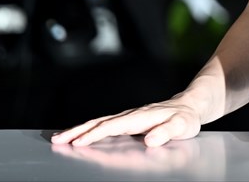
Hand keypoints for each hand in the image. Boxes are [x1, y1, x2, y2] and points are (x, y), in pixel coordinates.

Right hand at [50, 99, 202, 147]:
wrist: (191, 105)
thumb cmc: (186, 118)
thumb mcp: (182, 126)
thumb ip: (167, 131)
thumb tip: (150, 140)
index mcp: (143, 117)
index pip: (115, 126)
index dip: (96, 134)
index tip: (78, 142)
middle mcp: (133, 115)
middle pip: (101, 122)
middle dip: (78, 131)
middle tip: (58, 140)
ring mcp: (130, 116)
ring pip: (101, 122)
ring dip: (80, 129)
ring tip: (59, 137)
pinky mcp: (129, 120)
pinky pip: (106, 124)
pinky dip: (90, 128)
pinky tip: (79, 134)